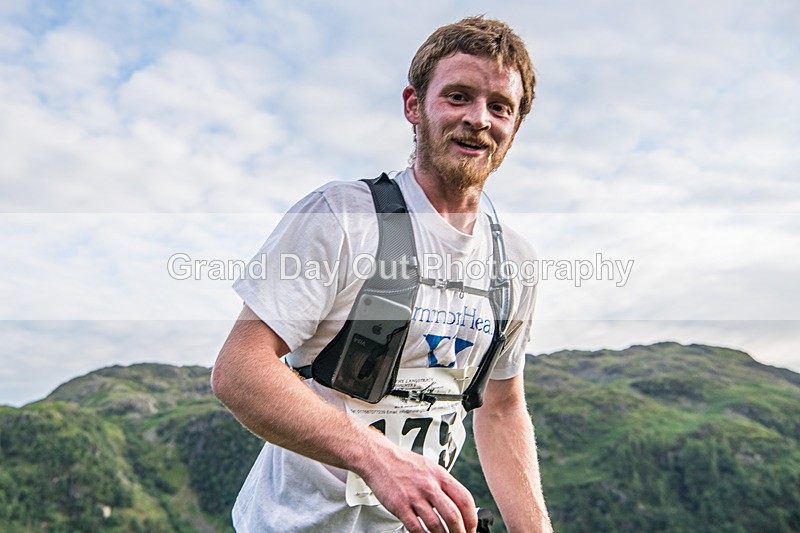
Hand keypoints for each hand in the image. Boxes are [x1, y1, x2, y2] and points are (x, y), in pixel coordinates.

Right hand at [360, 446, 477, 532]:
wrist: (378, 457)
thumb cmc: (403, 463)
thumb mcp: (430, 468)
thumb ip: (443, 485)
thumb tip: (458, 504)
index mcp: (440, 475)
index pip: (465, 500)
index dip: (471, 519)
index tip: (471, 529)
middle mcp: (429, 486)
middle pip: (453, 516)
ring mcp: (414, 496)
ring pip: (436, 525)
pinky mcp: (400, 505)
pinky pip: (415, 528)